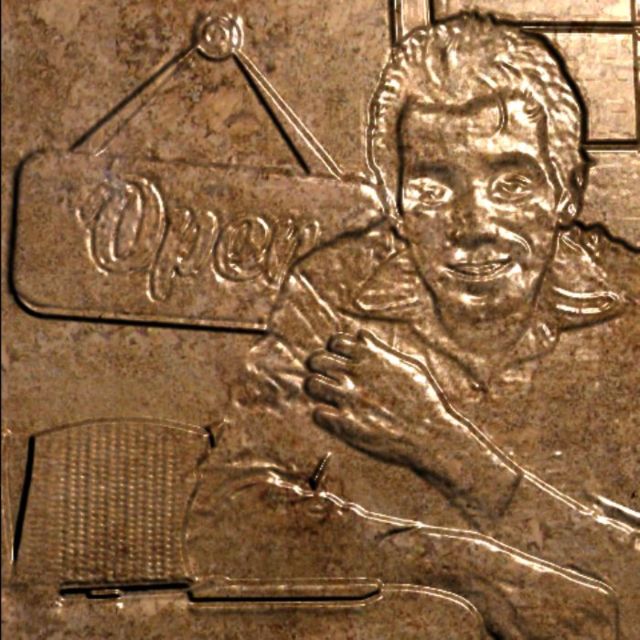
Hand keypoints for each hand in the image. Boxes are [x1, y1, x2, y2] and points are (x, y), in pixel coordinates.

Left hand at [305, 329, 463, 470]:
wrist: (431, 436)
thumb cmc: (424, 400)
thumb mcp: (409, 366)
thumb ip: (381, 350)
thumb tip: (362, 335)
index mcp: (371, 358)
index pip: (334, 341)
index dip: (334, 350)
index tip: (342, 361)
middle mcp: (356, 374)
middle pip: (316, 359)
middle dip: (319, 366)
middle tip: (329, 378)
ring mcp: (349, 399)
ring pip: (311, 384)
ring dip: (316, 389)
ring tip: (328, 397)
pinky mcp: (345, 424)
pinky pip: (317, 413)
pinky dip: (322, 414)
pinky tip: (335, 417)